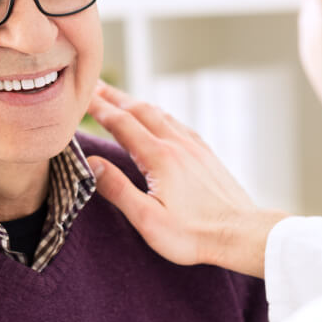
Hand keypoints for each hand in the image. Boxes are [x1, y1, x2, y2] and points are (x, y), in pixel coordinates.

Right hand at [85, 81, 287, 277]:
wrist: (241, 233)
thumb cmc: (194, 235)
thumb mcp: (148, 219)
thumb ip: (118, 189)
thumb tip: (91, 163)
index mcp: (159, 157)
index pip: (121, 123)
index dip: (98, 108)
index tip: (80, 96)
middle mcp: (177, 144)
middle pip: (140, 110)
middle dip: (114, 97)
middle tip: (94, 86)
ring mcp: (194, 147)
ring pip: (160, 114)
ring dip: (136, 103)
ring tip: (120, 99)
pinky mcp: (206, 154)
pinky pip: (178, 124)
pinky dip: (160, 115)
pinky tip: (159, 119)